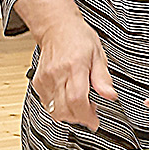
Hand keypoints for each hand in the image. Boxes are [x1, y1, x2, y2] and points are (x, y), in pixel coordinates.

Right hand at [32, 12, 116, 128]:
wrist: (56, 27)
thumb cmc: (78, 38)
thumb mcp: (98, 54)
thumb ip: (103, 78)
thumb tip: (110, 96)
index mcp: (75, 67)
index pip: (77, 99)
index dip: (86, 116)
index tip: (94, 121)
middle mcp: (57, 74)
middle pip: (64, 109)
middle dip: (79, 118)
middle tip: (91, 112)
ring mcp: (45, 79)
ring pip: (54, 110)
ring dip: (69, 115)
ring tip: (80, 105)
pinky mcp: (38, 82)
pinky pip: (47, 104)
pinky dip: (58, 107)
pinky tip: (68, 99)